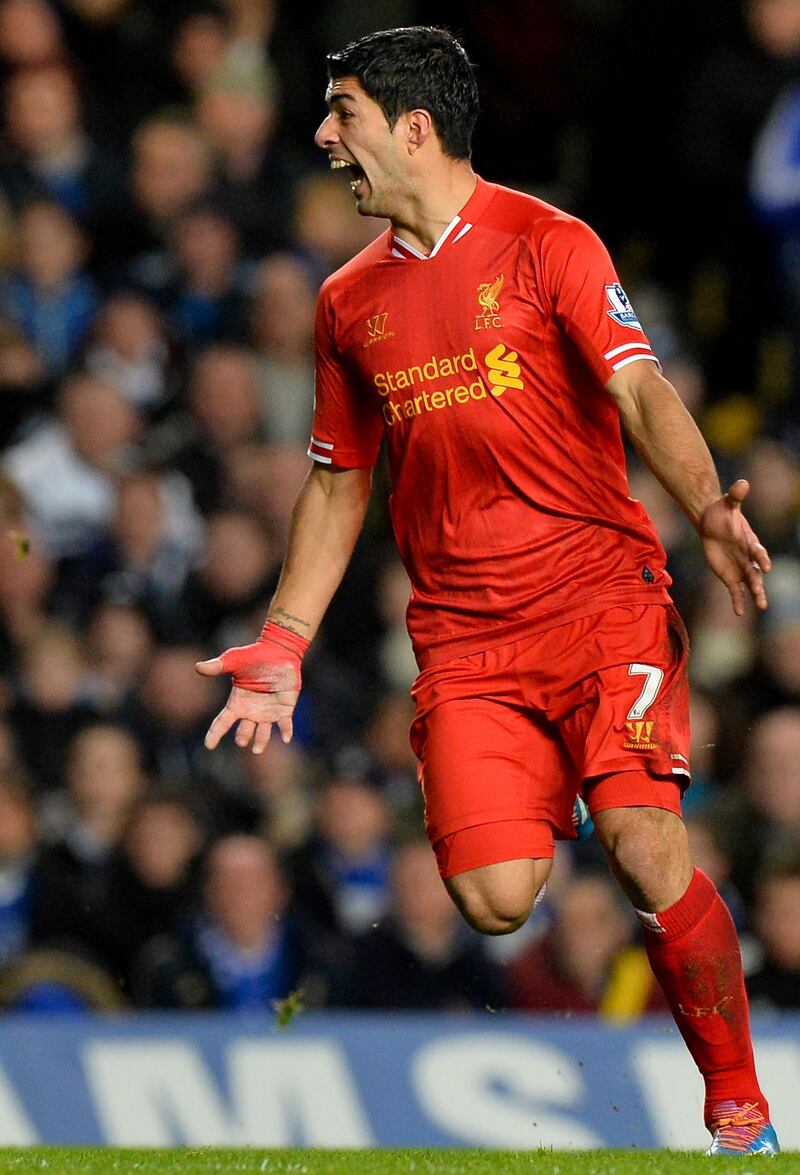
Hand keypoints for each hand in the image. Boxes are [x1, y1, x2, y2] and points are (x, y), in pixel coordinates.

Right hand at [195, 622, 308, 751]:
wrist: (278, 651)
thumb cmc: (254, 655)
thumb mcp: (233, 660)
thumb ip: (217, 666)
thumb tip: (198, 667)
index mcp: (237, 703)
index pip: (223, 722)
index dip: (215, 734)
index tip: (208, 746)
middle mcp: (251, 712)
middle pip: (244, 731)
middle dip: (243, 737)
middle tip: (242, 741)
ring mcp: (268, 712)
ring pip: (263, 733)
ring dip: (260, 741)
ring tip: (256, 750)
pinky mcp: (285, 709)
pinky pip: (285, 724)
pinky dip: (286, 731)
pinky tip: (286, 738)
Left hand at [698, 479, 770, 615]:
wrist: (712, 522)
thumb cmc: (722, 512)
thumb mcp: (728, 502)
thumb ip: (736, 496)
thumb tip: (743, 483)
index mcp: (750, 542)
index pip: (758, 552)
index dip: (762, 558)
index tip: (766, 566)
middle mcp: (748, 558)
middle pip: (756, 573)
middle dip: (759, 585)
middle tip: (763, 597)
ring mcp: (741, 568)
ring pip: (751, 584)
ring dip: (756, 595)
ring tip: (761, 606)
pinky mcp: (730, 576)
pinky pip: (736, 591)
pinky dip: (738, 602)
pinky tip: (739, 613)